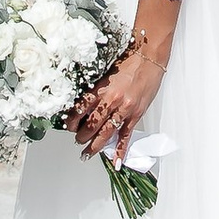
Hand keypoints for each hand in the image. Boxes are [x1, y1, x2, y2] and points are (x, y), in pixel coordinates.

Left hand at [72, 9, 172, 160]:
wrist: (149, 57)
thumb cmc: (128, 62)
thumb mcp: (106, 73)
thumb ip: (96, 90)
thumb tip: (84, 106)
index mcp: (101, 88)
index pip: (80, 109)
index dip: (72, 121)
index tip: (68, 126)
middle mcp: (111, 100)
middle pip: (91, 124)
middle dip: (82, 136)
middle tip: (77, 141)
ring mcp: (124, 109)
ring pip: (106, 133)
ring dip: (95, 146)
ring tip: (86, 154)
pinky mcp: (136, 114)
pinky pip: (126, 135)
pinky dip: (121, 150)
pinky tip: (116, 161)